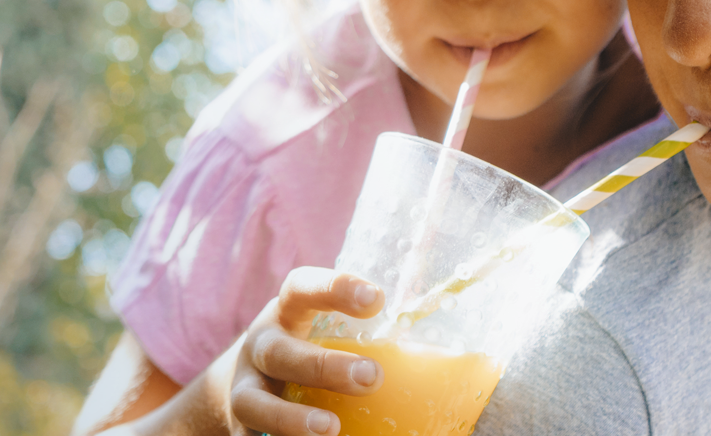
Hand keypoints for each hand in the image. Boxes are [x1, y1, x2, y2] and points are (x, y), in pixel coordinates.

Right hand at [229, 267, 386, 435]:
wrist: (246, 388)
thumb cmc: (309, 354)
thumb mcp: (327, 333)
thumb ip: (371, 339)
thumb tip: (468, 363)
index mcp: (287, 315)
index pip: (301, 288)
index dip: (334, 288)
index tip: (376, 299)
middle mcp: (260, 348)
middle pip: (279, 351)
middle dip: (322, 365)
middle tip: (370, 377)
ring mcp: (245, 390)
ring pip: (254, 402)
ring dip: (291, 418)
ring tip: (330, 429)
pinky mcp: (241, 429)